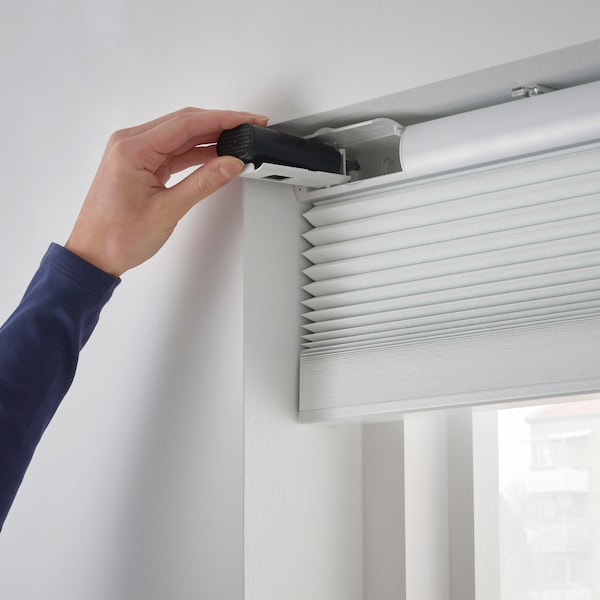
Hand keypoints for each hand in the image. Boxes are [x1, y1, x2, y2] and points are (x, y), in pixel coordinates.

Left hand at [65, 107, 267, 276]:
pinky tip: (214, 156)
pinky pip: (172, 151)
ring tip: (237, 142)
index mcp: (132, 149)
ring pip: (179, 136)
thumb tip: (230, 163)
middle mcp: (129, 144)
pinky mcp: (138, 165)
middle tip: (249, 127)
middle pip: (184, 123)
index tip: (247, 120)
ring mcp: (133, 153)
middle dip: (219, 124)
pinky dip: (194, 153)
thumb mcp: (168, 210)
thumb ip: (203, 182)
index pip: (187, 123)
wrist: (93, 256)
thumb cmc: (116, 237)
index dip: (223, 119)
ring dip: (208, 138)